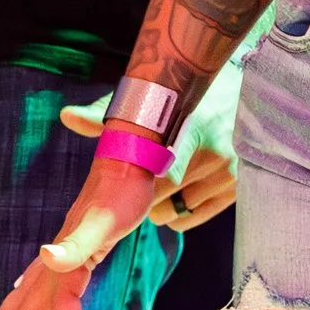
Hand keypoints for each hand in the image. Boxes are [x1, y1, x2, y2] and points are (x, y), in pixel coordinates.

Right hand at [0, 156, 163, 309]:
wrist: (130, 155)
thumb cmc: (124, 191)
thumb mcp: (105, 221)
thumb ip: (75, 243)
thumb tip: (44, 257)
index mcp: (66, 262)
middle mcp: (58, 259)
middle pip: (32, 308)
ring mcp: (62, 249)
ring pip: (32, 293)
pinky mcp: (73, 240)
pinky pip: (44, 277)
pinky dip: (30, 291)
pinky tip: (23, 290)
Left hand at [58, 68, 240, 232]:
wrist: (241, 91)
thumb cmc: (184, 97)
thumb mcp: (151, 99)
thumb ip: (109, 113)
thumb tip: (68, 116)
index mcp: (193, 127)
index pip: (163, 175)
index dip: (137, 186)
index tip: (118, 186)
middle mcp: (214, 154)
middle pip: (160, 198)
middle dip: (140, 195)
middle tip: (134, 179)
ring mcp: (228, 174)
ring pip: (170, 214)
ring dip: (156, 204)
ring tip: (160, 178)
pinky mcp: (235, 189)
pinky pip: (187, 218)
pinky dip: (174, 211)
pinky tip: (176, 188)